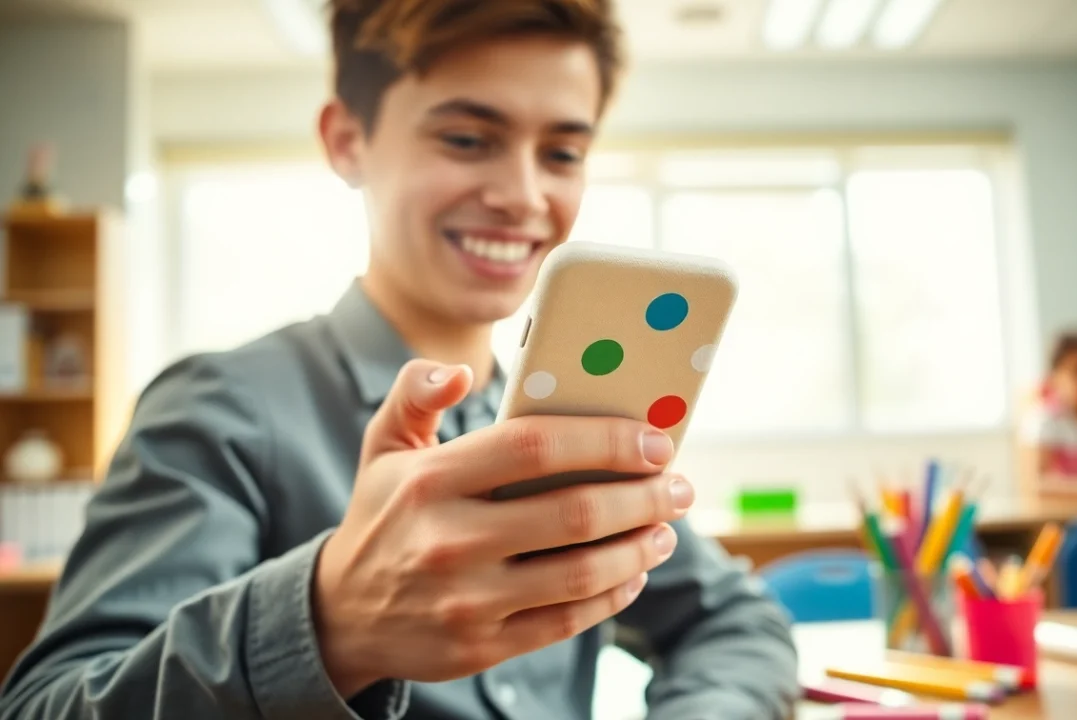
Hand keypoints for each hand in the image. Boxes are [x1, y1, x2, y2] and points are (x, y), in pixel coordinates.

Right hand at [312, 359, 692, 696]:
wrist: (341, 614)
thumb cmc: (382, 515)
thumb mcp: (384, 446)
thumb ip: (416, 392)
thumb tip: (461, 372)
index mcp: (430, 479)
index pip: (535, 446)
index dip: (605, 440)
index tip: (653, 440)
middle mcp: (449, 540)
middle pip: (574, 513)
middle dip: (643, 497)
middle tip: (679, 486)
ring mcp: (467, 599)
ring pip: (581, 573)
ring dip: (639, 549)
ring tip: (666, 529)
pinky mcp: (482, 645)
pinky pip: (567, 621)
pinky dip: (613, 596)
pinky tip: (634, 574)